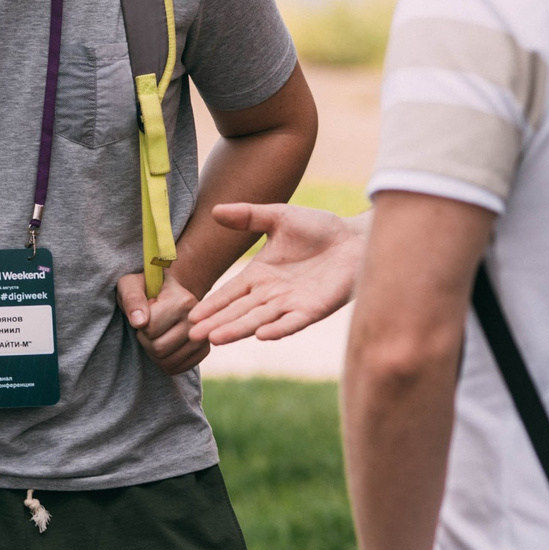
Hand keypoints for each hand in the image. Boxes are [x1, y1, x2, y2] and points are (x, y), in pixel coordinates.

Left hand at [117, 270, 209, 374]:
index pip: (150, 328)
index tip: (146, 311)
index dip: (139, 323)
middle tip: (149, 325)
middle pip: (159, 348)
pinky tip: (164, 345)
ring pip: (166, 362)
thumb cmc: (145, 289)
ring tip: (156, 333)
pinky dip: (163, 362)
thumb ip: (132, 299)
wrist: (167, 294)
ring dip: (153, 352)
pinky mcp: (203, 351)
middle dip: (145, 340)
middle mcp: (198, 320)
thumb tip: (139, 322)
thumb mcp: (131, 285)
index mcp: (184, 300)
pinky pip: (176, 369)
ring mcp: (203, 337)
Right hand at [187, 203, 366, 344]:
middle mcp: (272, 294)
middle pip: (239, 311)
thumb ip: (248, 216)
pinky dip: (278, 329)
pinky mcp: (315, 309)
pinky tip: (261, 335)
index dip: (212, 304)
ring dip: (239, 329)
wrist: (357, 238)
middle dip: (217, 322)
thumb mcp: (279, 217)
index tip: (191, 315)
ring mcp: (292, 304)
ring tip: (216, 338)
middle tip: (192, 334)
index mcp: (260, 275)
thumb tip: (215, 211)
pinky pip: (293, 322)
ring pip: (260, 320)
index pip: (230, 293)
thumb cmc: (320, 228)